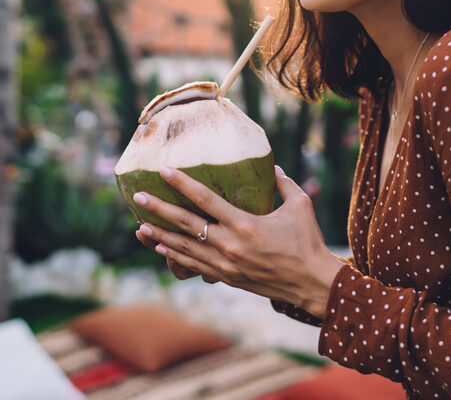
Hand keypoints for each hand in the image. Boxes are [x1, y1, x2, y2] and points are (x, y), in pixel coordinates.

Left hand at [133, 165, 343, 317]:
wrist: (311, 284)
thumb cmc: (308, 242)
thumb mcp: (300, 206)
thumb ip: (283, 184)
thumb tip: (272, 167)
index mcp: (245, 225)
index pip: (205, 200)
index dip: (182, 184)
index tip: (163, 171)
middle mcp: (229, 245)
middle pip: (186, 224)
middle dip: (159, 209)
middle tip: (139, 197)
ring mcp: (225, 265)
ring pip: (184, 248)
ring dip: (160, 237)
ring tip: (139, 226)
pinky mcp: (227, 278)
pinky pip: (194, 266)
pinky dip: (175, 256)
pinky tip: (162, 249)